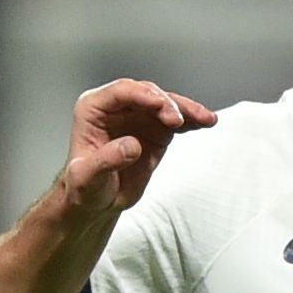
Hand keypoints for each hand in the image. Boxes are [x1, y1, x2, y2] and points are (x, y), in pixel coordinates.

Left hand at [58, 77, 212, 208]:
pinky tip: (206, 122)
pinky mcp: (156, 129)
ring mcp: (139, 117)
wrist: (98, 200)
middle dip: (165, 104)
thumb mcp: (87, 178)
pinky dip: (192, 121)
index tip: (159, 103)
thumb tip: (131, 145)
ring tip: (203, 118)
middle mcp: (117, 108)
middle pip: (146, 94)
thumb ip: (106, 160)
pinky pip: (177, 120)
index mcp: (93, 109)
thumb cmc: (85, 186)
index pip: (120, 92)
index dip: (141, 94)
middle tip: (176, 120)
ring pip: (166, 104)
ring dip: (185, 110)